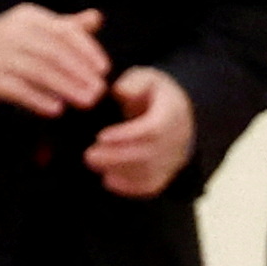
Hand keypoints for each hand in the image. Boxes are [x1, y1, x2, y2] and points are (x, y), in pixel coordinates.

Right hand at [0, 4, 108, 116]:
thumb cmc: (15, 44)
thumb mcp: (38, 30)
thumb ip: (68, 27)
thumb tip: (97, 17)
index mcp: (29, 17)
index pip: (65, 32)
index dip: (88, 50)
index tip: (104, 70)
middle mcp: (11, 32)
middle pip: (54, 53)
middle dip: (80, 73)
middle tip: (99, 92)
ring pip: (38, 72)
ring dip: (66, 88)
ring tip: (86, 102)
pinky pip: (16, 89)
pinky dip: (38, 99)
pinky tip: (57, 109)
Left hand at [84, 67, 195, 198]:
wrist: (177, 113)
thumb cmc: (153, 94)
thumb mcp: (146, 78)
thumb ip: (133, 83)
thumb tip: (121, 92)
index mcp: (173, 113)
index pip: (154, 129)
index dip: (127, 136)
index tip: (101, 136)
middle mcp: (177, 139)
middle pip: (149, 155)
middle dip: (116, 157)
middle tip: (88, 155)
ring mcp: (173, 158)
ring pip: (149, 174)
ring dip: (118, 172)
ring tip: (94, 162)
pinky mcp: (166, 174)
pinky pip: (149, 186)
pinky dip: (128, 187)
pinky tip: (108, 179)